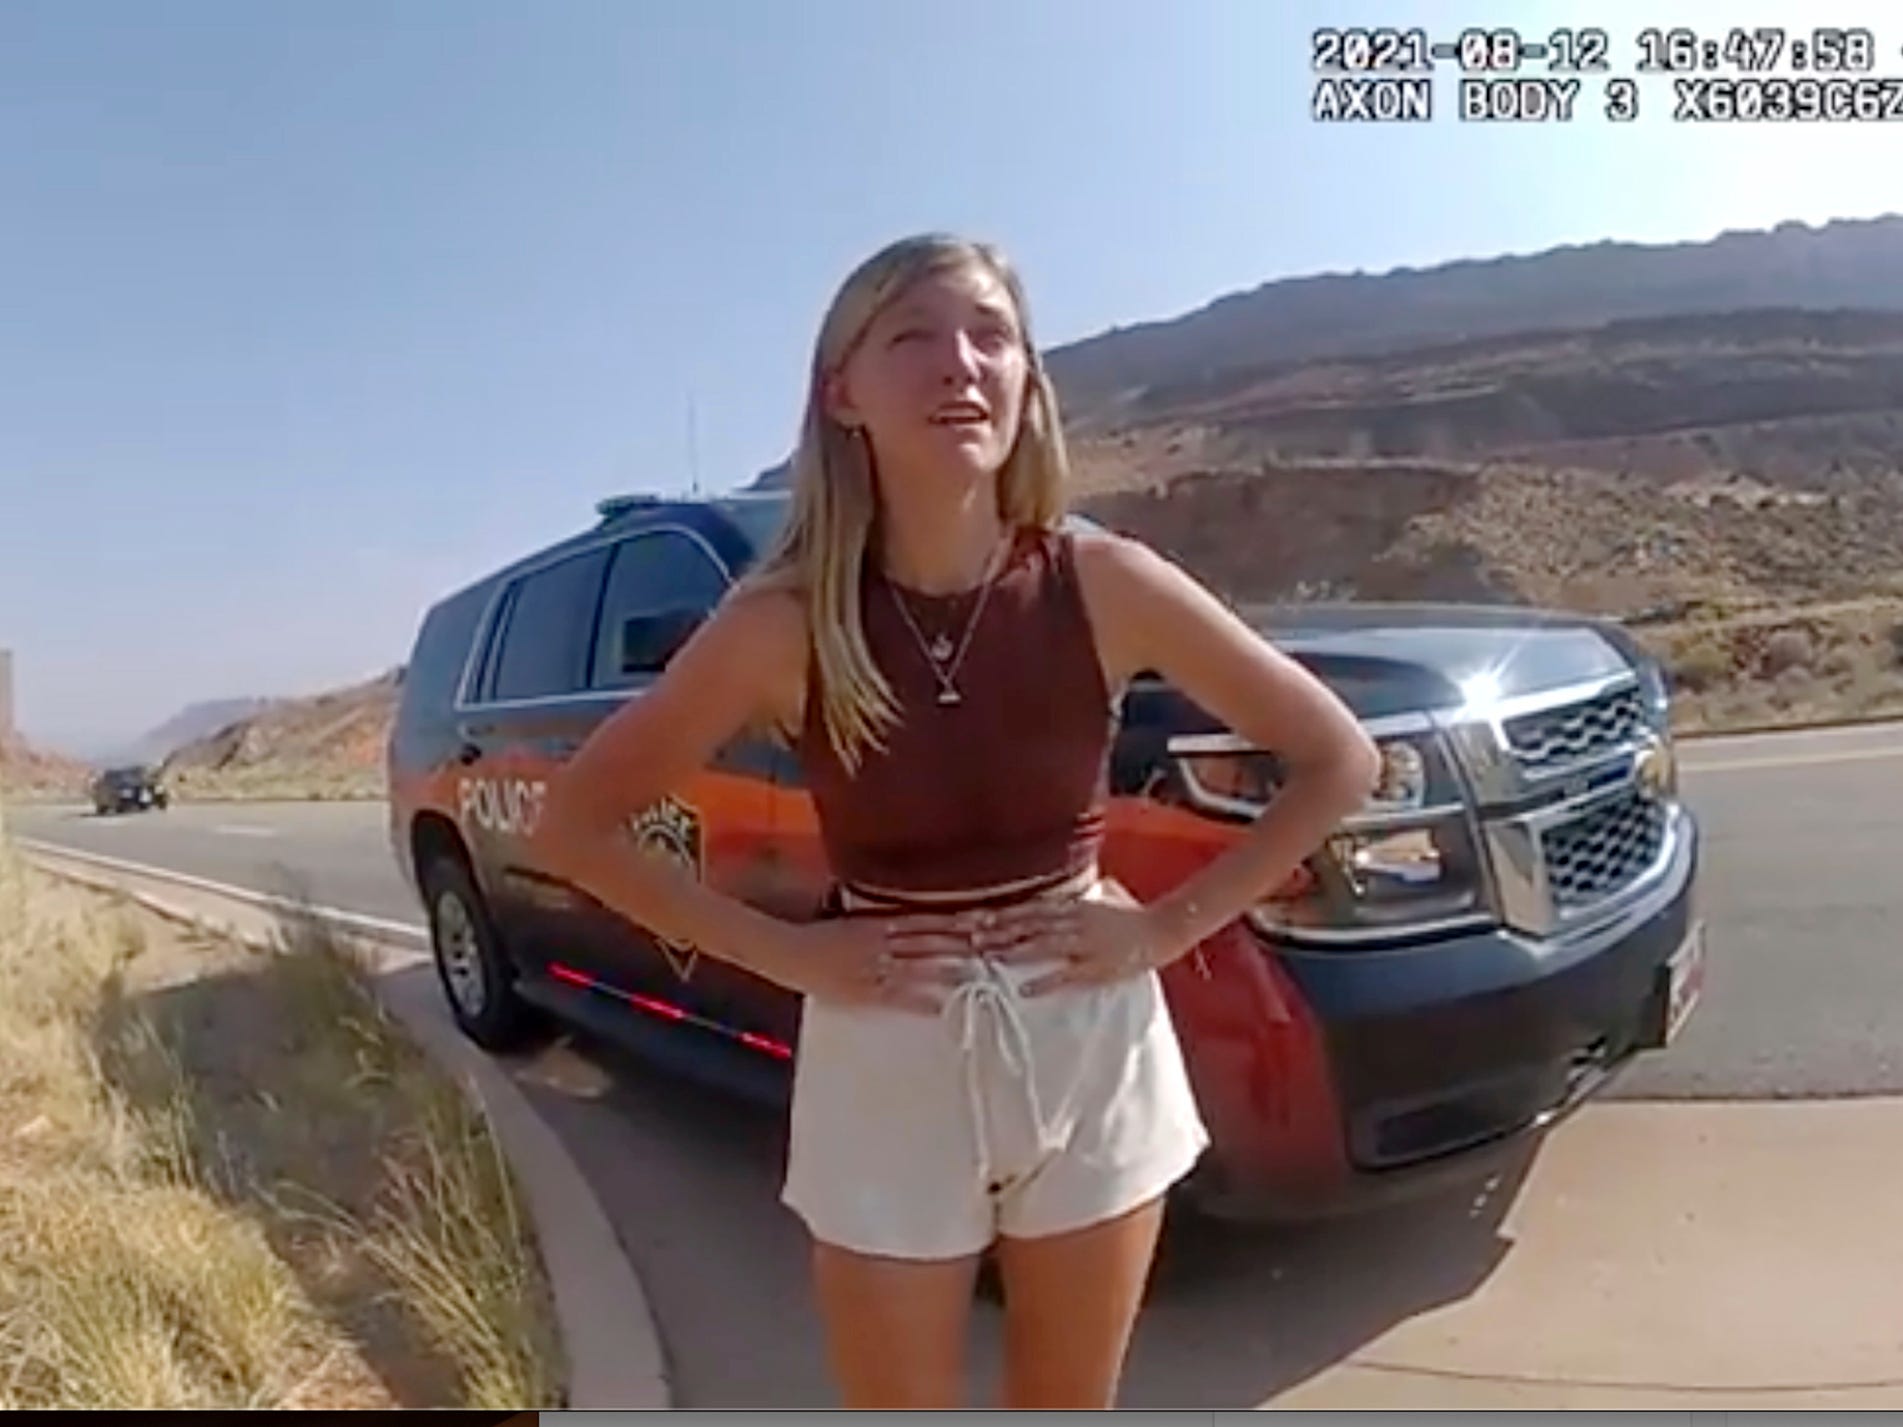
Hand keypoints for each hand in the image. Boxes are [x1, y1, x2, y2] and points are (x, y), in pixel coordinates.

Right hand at [771, 913, 980, 1014]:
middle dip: (962, 944)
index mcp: (880, 921)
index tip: (983, 920)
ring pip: (921, 967)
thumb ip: (880, 916)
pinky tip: (945, 1005)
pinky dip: (924, 1001)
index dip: (955, 921)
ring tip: (979, 973)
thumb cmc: (820, 934)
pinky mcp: (867, 993)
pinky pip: (901, 997)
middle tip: (993, 946)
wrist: (789, 952)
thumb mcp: (854, 917)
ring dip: (950, 970)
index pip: (926, 919)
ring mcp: (876, 968)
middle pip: (930, 941)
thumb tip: (907, 916)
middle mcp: (883, 942)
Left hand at [959, 890, 1178, 996]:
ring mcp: (1085, 944)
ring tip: (989, 956)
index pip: (1030, 909)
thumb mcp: (1096, 903)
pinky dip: (1044, 981)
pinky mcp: (1097, 967)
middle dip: (999, 930)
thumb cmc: (1129, 917)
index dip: (1002, 914)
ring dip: (1015, 949)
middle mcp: (1075, 921)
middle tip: (970, 937)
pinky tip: (1024, 988)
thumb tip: (1048, 904)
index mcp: (1073, 907)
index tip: (974, 919)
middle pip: (1030, 924)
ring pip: (1044, 944)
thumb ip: (1071, 904)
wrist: (1162, 928)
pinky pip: (1067, 974)